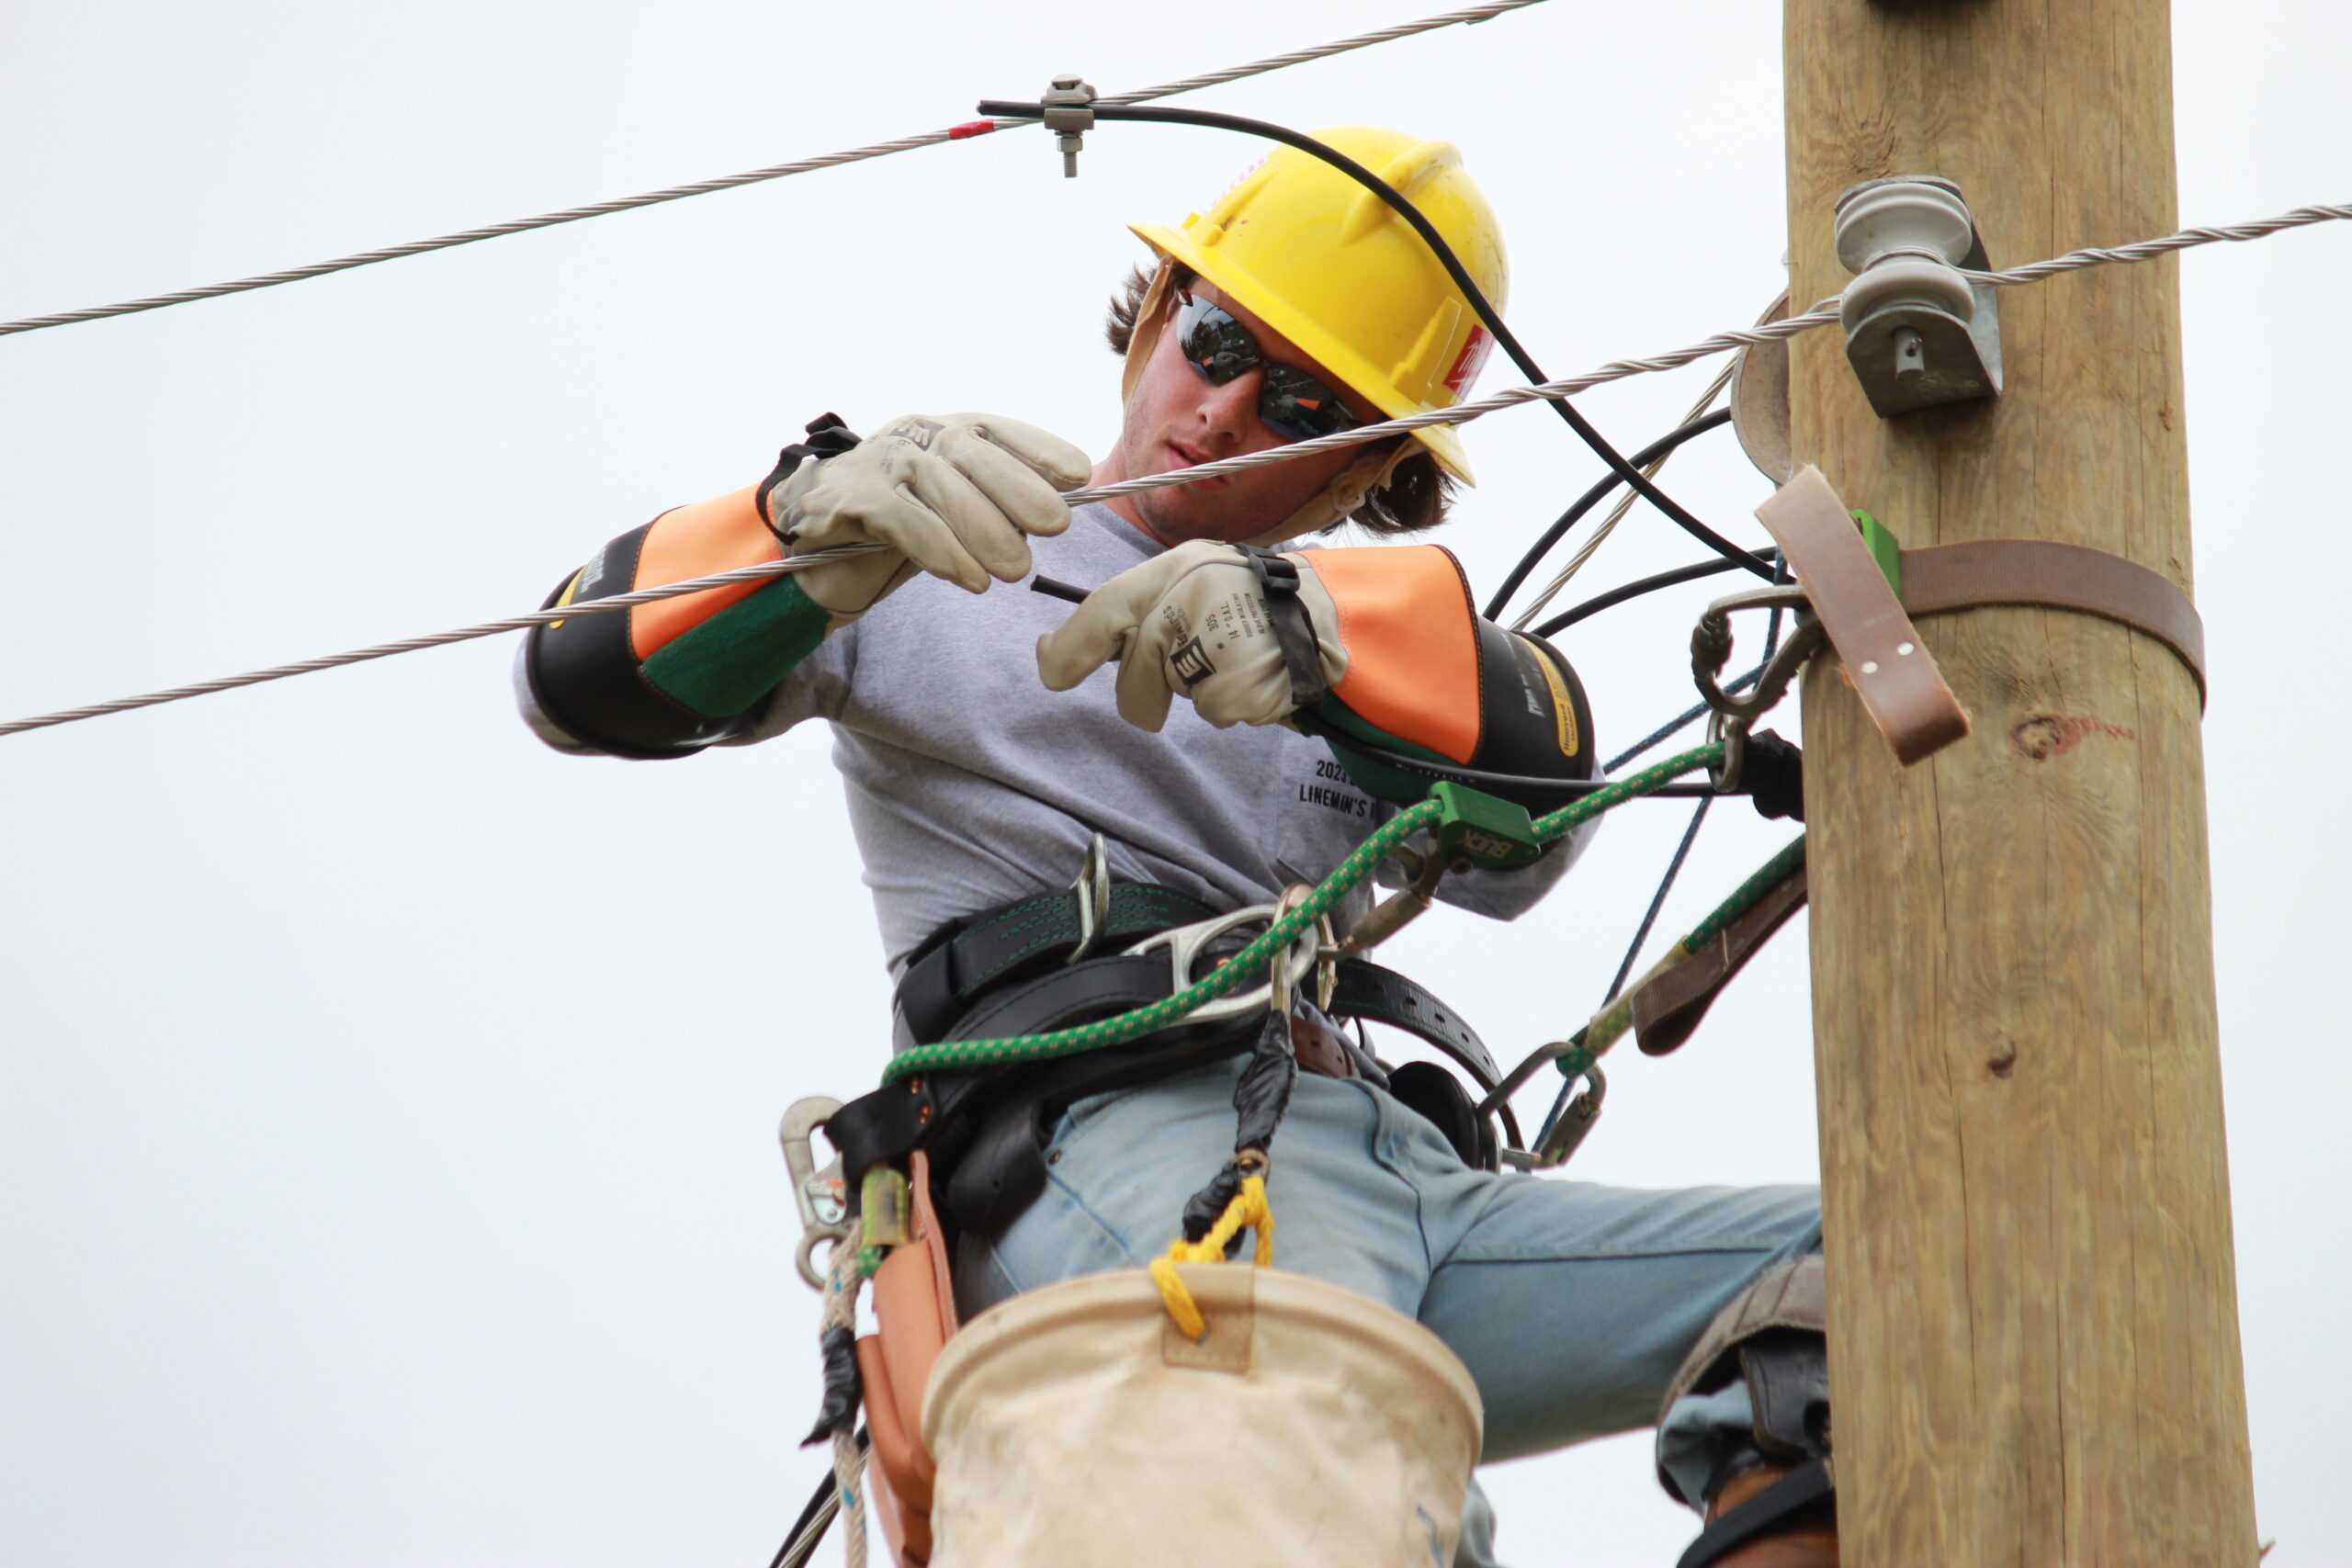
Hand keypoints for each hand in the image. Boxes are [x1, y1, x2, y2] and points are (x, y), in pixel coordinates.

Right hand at [776, 413, 1089, 617]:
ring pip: (940, 486)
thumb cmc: (898, 532)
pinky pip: (903, 520)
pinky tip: (971, 580)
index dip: (1039, 449)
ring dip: (985, 531)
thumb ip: (993, 504)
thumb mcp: (953, 513)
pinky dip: (941, 551)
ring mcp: (880, 461)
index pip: (997, 430)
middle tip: (1055, 527)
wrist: (815, 553)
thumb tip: (1057, 512)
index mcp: (946, 434)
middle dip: (1019, 489)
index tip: (1079, 474)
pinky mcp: (849, 496)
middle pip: (972, 453)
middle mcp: (915, 437)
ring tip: (1015, 571)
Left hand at [1035, 541, 1347, 730]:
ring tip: (1238, 655)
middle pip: (1135, 672)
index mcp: (1177, 567)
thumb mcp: (1193, 583)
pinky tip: (1259, 671)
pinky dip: (1235, 700)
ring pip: (1175, 694)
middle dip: (1150, 684)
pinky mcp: (1241, 683)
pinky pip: (1216, 711)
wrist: (1335, 615)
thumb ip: (1133, 612)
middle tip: (1196, 659)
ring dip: (1200, 688)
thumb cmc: (1254, 601)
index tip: (1051, 668)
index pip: (1106, 608)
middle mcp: (1192, 598)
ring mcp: (1219, 641)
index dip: (1070, 645)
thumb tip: (1053, 659)